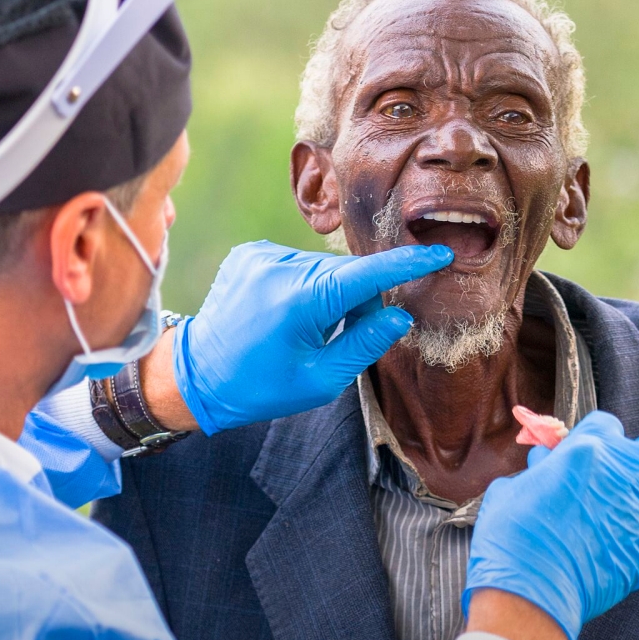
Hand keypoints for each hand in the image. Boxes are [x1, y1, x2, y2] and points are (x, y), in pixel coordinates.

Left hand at [173, 241, 452, 433]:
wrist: (198, 374)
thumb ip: (364, 344)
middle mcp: (280, 268)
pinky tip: (284, 312)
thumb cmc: (261, 386)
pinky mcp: (249, 253)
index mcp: (300, 301)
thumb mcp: (321, 379)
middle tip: (340, 336)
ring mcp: (261, 256)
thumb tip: (399, 316)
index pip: (368, 275)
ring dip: (329, 292)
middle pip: (346, 273)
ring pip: (322, 267)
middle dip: (356, 300)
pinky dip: (304, 284)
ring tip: (305, 328)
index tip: (440, 253)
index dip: (407, 265)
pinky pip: (296, 263)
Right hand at [463, 411, 638, 639]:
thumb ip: (538, 472)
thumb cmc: (512, 537)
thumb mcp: (512, 489)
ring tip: (611, 512)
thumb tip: (545, 465)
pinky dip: (628, 538)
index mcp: (587, 453)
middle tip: (617, 471)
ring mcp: (638, 517)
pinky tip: (603, 549)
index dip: (593, 437)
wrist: (530, 592)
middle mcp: (622, 479)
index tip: (579, 451)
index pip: (607, 425)